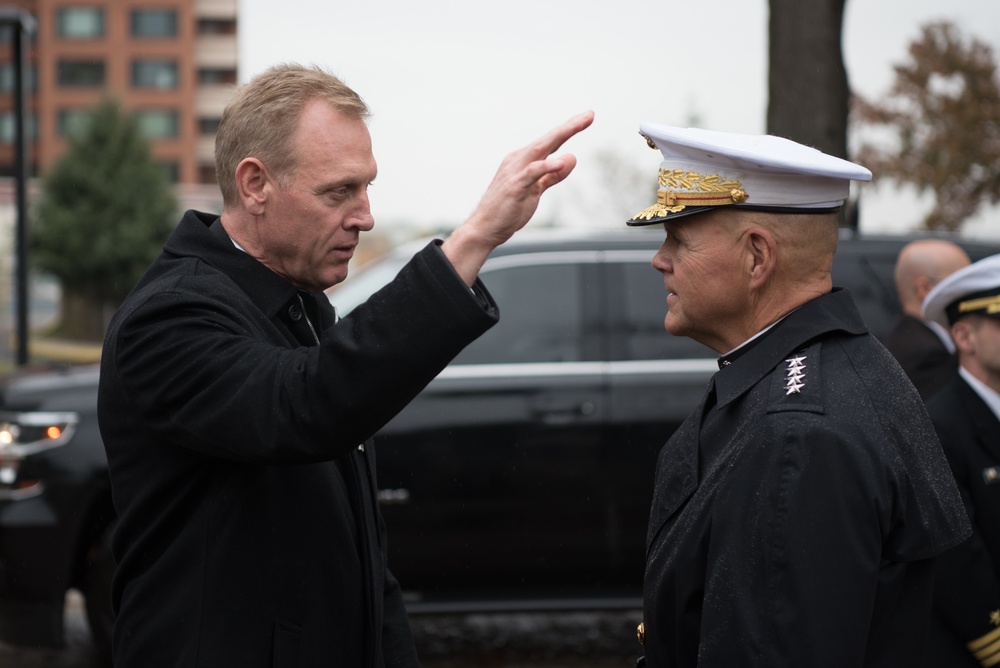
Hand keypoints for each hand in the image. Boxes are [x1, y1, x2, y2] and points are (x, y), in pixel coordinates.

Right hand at [442, 111, 594, 284]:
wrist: (484, 229)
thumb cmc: (507, 210)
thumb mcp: (536, 190)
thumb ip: (552, 175)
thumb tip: (571, 158)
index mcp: (523, 160)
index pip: (550, 142)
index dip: (569, 129)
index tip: (588, 117)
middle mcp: (518, 160)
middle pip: (548, 139)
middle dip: (569, 126)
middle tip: (590, 115)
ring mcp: (515, 172)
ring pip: (540, 148)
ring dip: (560, 135)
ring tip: (577, 125)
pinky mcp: (514, 187)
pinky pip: (532, 173)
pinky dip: (546, 166)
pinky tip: (560, 161)